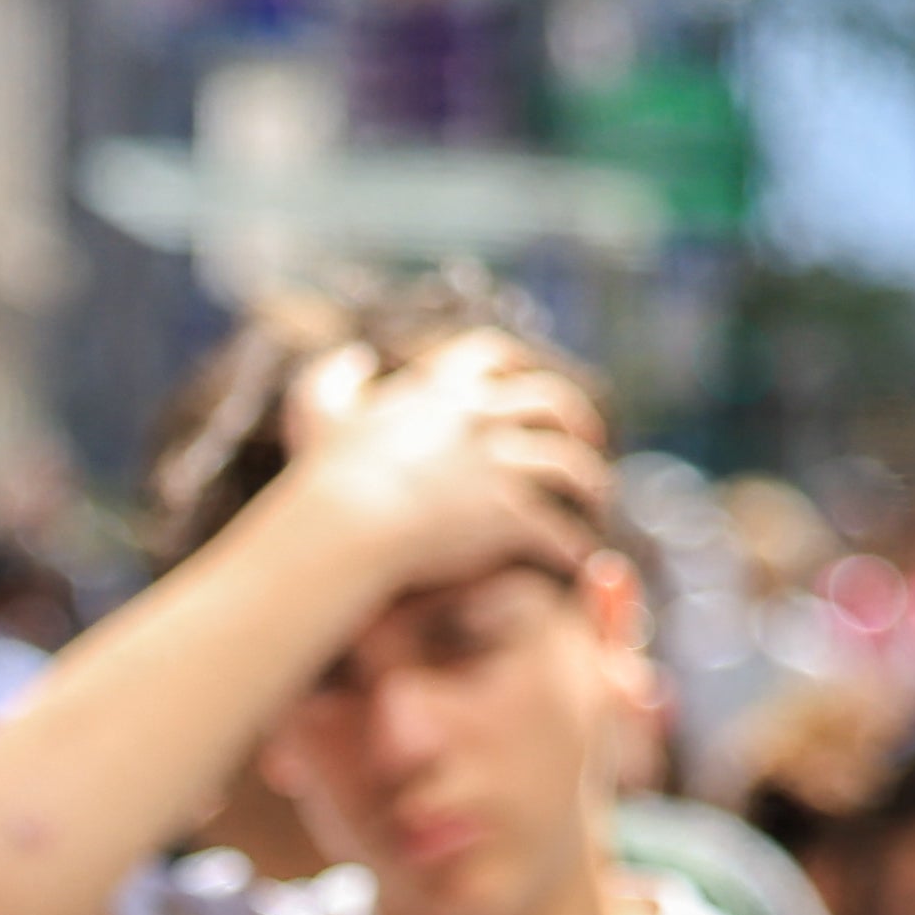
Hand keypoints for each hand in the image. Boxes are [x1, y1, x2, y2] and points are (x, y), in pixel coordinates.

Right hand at [275, 332, 614, 598]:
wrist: (344, 523)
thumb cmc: (325, 474)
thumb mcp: (319, 410)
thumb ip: (335, 376)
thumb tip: (358, 358)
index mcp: (443, 388)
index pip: (493, 354)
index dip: (519, 365)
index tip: (530, 379)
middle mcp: (482, 415)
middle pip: (553, 403)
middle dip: (578, 419)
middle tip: (586, 439)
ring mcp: (501, 464)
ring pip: (571, 465)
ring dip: (590, 484)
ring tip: (595, 502)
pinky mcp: (510, 514)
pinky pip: (559, 529)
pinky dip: (573, 545)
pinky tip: (577, 559)